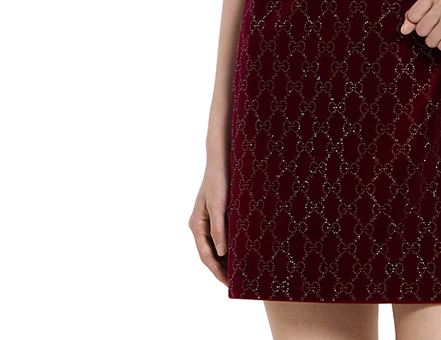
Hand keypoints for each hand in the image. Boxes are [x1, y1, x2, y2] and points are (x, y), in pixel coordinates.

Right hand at [189, 155, 229, 285]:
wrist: (222, 157)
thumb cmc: (218, 179)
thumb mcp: (218, 205)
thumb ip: (218, 229)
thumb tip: (221, 253)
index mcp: (197, 225)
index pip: (206, 256)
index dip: (217, 271)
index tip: (229, 284)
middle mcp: (201, 225)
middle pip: (211, 254)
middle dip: (222, 268)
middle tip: (237, 282)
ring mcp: (209, 219)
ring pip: (217, 246)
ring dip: (227, 258)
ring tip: (241, 271)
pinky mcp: (219, 213)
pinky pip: (223, 235)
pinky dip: (231, 245)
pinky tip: (242, 249)